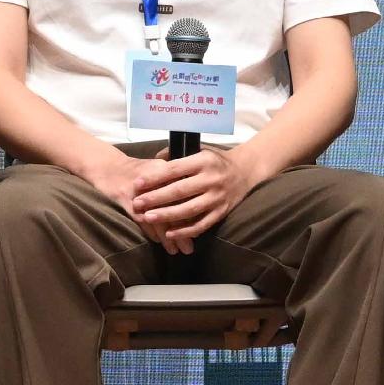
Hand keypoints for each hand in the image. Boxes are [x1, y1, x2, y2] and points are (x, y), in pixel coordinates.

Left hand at [123, 147, 251, 251]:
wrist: (245, 171)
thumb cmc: (215, 161)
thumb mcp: (199, 150)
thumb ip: (176, 155)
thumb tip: (153, 161)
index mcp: (203, 161)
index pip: (174, 170)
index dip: (155, 177)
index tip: (137, 184)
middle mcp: (211, 179)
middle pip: (180, 191)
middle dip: (156, 198)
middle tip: (137, 204)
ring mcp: (217, 197)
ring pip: (189, 209)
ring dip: (167, 215)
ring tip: (148, 218)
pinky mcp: (221, 212)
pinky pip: (202, 224)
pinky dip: (185, 231)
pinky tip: (170, 234)